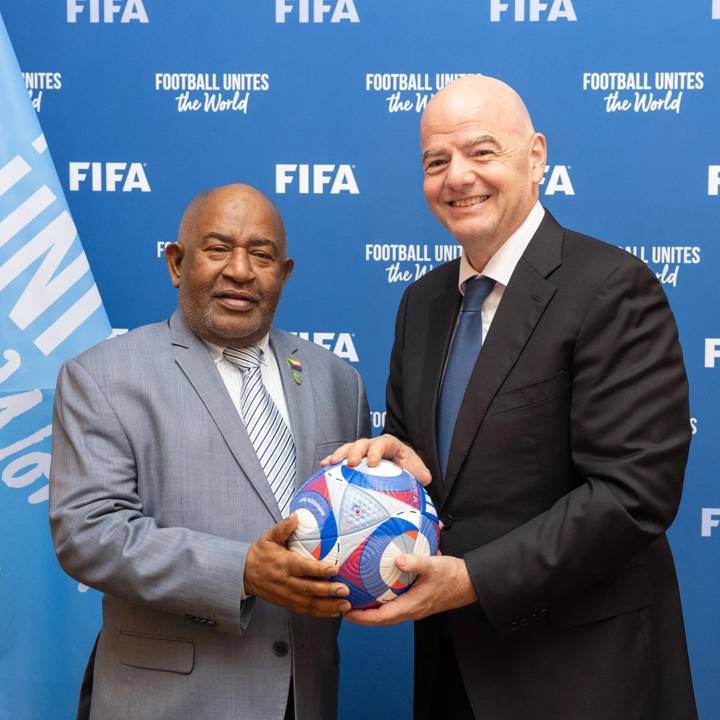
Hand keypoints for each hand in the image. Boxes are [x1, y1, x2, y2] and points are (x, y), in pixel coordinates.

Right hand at [244, 514, 350, 617]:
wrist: (245, 574)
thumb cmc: (261, 553)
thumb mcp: (269, 537)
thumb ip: (283, 528)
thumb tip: (296, 517)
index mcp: (283, 564)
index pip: (303, 568)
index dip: (319, 569)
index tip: (335, 569)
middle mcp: (286, 582)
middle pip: (309, 588)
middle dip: (328, 591)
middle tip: (345, 590)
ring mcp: (287, 595)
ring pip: (310, 603)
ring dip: (328, 606)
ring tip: (345, 605)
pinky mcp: (288, 604)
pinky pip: (307, 610)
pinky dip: (322, 613)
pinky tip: (335, 612)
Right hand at [321, 434, 431, 486]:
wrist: (400, 466)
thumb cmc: (408, 467)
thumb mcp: (416, 469)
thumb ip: (421, 473)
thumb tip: (425, 479)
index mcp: (390, 444)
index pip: (383, 443)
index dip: (376, 451)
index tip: (372, 463)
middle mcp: (374, 445)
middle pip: (362, 443)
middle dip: (355, 452)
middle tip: (350, 463)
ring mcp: (362, 452)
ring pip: (349, 448)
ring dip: (339, 455)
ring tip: (330, 463)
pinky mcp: (354, 460)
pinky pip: (342, 458)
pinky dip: (332, 461)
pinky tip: (322, 468)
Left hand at [344, 554, 475, 625]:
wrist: (469, 582)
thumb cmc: (452, 575)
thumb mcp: (433, 565)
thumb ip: (415, 562)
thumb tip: (398, 560)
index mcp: (412, 606)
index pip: (381, 617)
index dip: (363, 617)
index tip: (347, 612)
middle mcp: (412, 611)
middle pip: (381, 620)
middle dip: (363, 617)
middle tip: (346, 608)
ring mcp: (415, 608)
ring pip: (389, 615)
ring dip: (372, 612)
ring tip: (358, 602)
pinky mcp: (419, 603)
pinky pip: (396, 608)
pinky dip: (383, 604)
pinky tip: (378, 592)